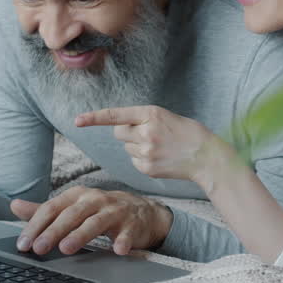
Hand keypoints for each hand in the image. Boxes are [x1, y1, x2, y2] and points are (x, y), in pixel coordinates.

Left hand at [9, 187, 172, 255]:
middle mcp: (94, 200)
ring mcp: (114, 211)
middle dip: (53, 232)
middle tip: (39, 248)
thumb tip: (13, 206)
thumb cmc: (100, 210)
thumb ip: (43, 210)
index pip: (52, 208)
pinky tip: (117, 251)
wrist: (141, 212)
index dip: (36, 225)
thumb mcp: (71, 207)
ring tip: (67, 249)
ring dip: (81, 235)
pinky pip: (127, 233)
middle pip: (71, 215)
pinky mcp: (133, 224)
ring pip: (95, 222)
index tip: (24, 244)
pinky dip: (123, 241)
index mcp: (76, 196)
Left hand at [75, 105, 221, 183]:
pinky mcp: (147, 168)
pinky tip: (160, 158)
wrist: (206, 156)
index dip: (94, 118)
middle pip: (118, 133)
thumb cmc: (188, 133)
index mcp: (151, 114)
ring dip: (136, 146)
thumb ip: (144, 119)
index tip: (77, 120)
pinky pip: (134, 161)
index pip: (115, 115)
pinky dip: (143, 160)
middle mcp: (146, 132)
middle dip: (126, 133)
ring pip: (127, 148)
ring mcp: (146, 152)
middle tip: (146, 134)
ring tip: (159, 147)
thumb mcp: (166, 117)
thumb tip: (121, 127)